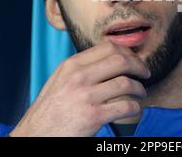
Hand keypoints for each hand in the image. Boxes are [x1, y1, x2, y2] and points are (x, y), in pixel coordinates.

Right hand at [9, 42, 149, 136]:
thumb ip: (81, 68)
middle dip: (139, 66)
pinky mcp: (93, 116)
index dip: (127, 52)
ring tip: (141, 93)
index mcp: (71, 65)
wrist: (36, 134)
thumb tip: (109, 59)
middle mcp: (79, 77)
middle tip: (145, 73)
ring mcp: (86, 96)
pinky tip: (136, 109)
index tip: (134, 59)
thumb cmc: (50, 110)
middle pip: (120, 60)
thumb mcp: (60, 80)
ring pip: (126, 83)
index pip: (108, 47)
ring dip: (140, 88)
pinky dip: (136, 107)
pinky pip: (125, 106)